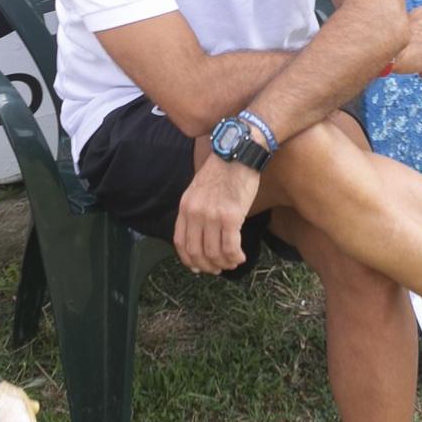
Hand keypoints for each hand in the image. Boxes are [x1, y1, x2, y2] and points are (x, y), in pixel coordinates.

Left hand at [173, 152, 260, 274]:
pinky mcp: (231, 216)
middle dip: (207, 266)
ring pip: (214, 253)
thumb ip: (197, 209)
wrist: (238, 151)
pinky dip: (235, 257)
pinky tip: (240, 257)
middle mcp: (195, 213)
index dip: (189, 260)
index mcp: (185, 206)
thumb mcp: (199, 188)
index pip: (180, 243)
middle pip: (196, 252)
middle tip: (218, 269)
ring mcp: (212, 216)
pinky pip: (230, 247)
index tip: (198, 267)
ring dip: (224, 264)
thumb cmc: (223, 169)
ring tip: (232, 262)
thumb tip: (202, 233)